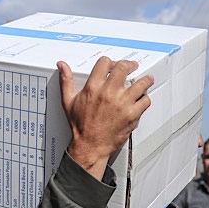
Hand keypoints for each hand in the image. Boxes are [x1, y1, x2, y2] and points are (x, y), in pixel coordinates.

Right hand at [59, 57, 153, 179]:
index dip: (111, 62)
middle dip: (130, 65)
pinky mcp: (132, 115)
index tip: (115, 65)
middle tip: (133, 67)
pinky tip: (142, 99)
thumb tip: (62, 65)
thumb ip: (66, 81)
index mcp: (93, 87)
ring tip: (146, 79)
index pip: (105, 63)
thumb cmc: (80, 125)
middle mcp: (109, 93)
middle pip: (124, 68)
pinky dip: (145, 99)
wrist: (90, 145)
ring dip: (145, 80)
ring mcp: (122, 103)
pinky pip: (145, 101)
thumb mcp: (68, 101)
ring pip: (141, 83)